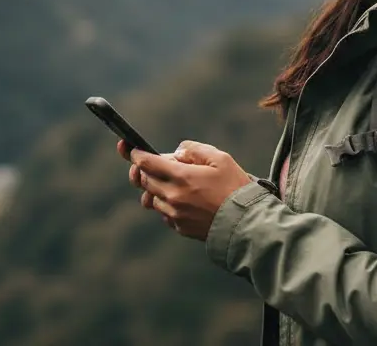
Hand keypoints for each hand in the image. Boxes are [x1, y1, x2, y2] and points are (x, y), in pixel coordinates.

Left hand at [117, 138, 251, 240]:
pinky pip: (164, 213)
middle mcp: (172, 197)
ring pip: (152, 198)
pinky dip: (166, 203)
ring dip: (155, 187)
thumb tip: (177, 153)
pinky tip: (182, 198)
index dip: (136, 154)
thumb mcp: (220, 158)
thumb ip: (195, 150)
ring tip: (170, 181)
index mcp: (181, 177)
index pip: (147, 163)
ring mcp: (174, 214)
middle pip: (144, 181)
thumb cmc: (235, 187)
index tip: (132, 149)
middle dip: (142, 170)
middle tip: (146, 163)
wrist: (244, 223)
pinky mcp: (179, 227)